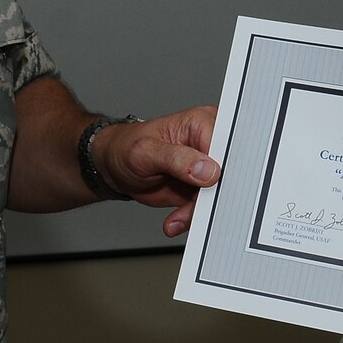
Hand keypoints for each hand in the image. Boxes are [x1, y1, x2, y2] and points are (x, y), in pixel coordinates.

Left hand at [96, 106, 217, 235]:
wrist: (115, 167)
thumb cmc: (127, 147)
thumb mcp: (146, 151)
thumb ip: (178, 159)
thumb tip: (208, 169)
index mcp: (203, 122)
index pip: (226, 147)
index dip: (224, 169)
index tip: (212, 188)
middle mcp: (209, 143)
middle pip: (228, 174)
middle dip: (212, 196)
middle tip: (193, 209)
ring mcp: (206, 167)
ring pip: (218, 196)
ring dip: (198, 212)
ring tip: (178, 218)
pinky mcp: (200, 188)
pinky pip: (206, 208)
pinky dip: (192, 217)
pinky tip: (176, 220)